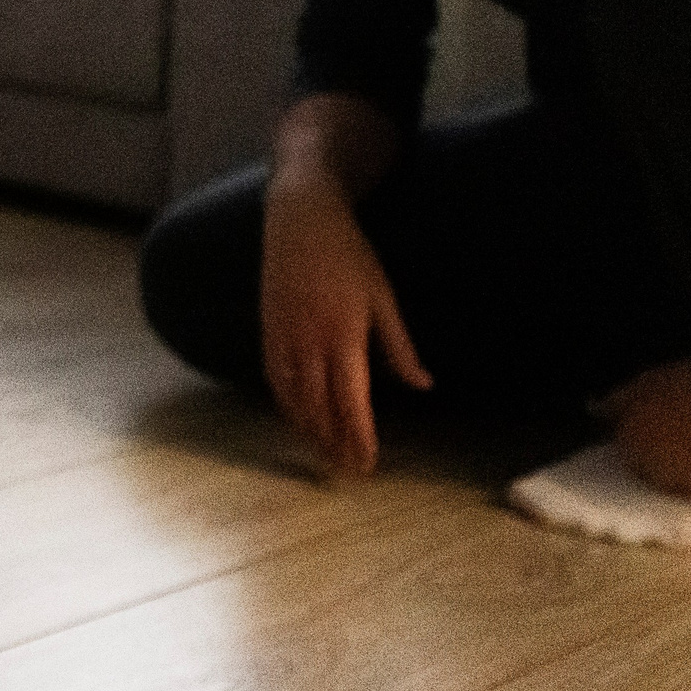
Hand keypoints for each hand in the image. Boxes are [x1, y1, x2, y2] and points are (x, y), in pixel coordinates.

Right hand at [258, 177, 430, 475]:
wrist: (300, 219)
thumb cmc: (350, 254)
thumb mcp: (383, 297)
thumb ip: (400, 347)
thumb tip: (424, 385)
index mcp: (344, 334)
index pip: (350, 401)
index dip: (358, 436)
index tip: (366, 464)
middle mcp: (309, 341)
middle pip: (319, 407)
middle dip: (333, 443)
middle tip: (347, 471)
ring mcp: (283, 335)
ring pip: (293, 397)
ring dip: (308, 430)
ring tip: (324, 455)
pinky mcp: (267, 328)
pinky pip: (273, 377)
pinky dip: (285, 403)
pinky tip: (296, 418)